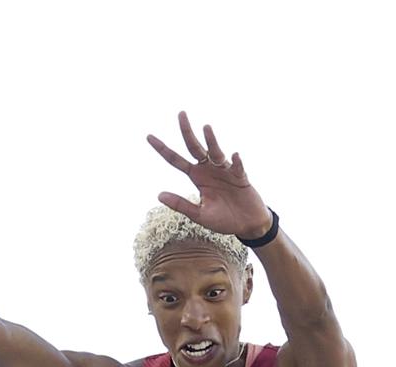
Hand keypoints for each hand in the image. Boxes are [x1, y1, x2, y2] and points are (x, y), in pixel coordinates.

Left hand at [146, 111, 270, 240]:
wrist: (247, 224)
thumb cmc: (223, 220)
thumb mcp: (199, 214)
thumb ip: (181, 204)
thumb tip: (159, 195)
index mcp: (196, 177)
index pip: (175, 160)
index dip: (162, 149)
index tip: (148, 136)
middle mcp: (208, 169)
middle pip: (194, 147)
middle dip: (187, 131)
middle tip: (181, 114)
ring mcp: (224, 171)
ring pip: (215, 151)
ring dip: (211, 140)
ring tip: (206, 127)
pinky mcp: (240, 177)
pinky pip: (237, 167)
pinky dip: (236, 162)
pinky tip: (234, 155)